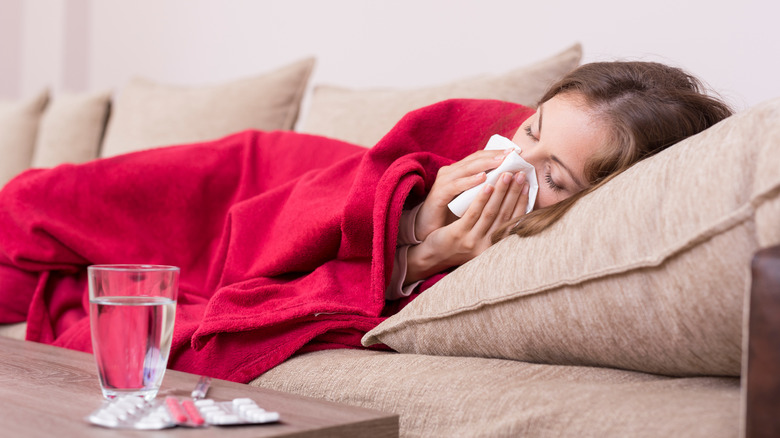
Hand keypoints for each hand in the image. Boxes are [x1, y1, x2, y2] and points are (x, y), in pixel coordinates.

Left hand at [405, 171, 528, 284]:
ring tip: (506, 174)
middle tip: (520, 173)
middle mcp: (487, 244)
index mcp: (496, 244)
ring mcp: (472, 240)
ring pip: (490, 212)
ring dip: (500, 191)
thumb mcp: (482, 237)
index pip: (514, 220)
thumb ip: (495, 224)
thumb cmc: (461, 242)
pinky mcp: (458, 235)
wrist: (435, 256)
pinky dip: (481, 199)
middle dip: (514, 192)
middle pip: (505, 214)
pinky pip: (472, 214)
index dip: (522, 201)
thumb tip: (514, 201)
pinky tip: (487, 185)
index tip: (528, 184)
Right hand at [414, 148, 512, 241]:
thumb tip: (510, 183)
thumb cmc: (452, 214)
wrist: (428, 228)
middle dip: (494, 155)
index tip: (515, 152)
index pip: (480, 157)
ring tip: (501, 162)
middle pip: (474, 159)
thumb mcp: (471, 198)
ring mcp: (443, 182)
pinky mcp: (438, 194)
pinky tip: (483, 179)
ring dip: (485, 165)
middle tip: (511, 154)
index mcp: (459, 171)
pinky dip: (469, 181)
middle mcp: (450, 172)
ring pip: (466, 169)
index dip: (497, 153)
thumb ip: (484, 189)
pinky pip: (455, 186)